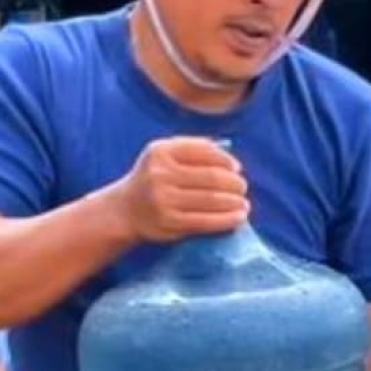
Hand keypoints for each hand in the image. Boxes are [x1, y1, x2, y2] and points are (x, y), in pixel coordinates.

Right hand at [111, 139, 249, 244]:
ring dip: (235, 202)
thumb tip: (231, 156)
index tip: (236, 169)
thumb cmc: (155, 178)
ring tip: (244, 203)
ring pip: (211, 199)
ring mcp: (164, 199)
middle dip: (234, 183)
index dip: (226, 161)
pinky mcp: (169, 222)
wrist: (126, 209)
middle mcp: (160, 173)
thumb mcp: (165, 155)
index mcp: (161, 151)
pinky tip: (239, 218)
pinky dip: (227, 219)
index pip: (204, 152)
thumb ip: (195, 148)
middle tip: (243, 188)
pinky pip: (206, 221)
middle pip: (211, 177)